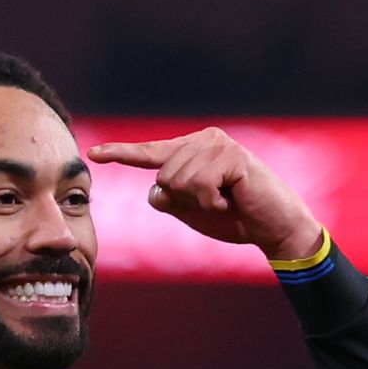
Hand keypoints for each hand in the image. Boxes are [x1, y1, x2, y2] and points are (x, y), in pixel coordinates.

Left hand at [88, 127, 322, 259]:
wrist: (274, 227)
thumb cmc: (234, 218)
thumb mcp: (190, 210)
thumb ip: (168, 199)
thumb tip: (154, 190)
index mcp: (190, 151)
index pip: (149, 153)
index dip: (120, 154)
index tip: (93, 154)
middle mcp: (202, 140)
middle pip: (162, 176)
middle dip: (186, 199)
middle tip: (217, 202)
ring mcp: (218, 143)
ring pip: (178, 181)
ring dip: (202, 201)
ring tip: (227, 199)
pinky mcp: (232, 155)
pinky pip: (200, 186)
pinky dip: (214, 202)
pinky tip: (234, 198)